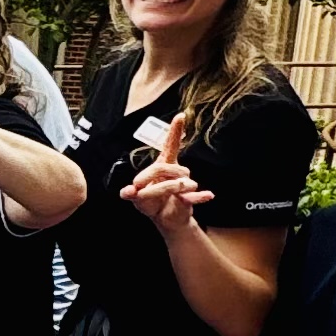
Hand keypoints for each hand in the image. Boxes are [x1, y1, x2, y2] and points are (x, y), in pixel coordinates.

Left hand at [122, 116, 214, 237]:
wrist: (164, 219)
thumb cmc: (152, 202)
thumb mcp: (136, 197)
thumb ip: (130, 193)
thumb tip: (127, 191)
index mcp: (163, 166)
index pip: (171, 145)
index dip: (175, 131)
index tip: (181, 116)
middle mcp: (176, 172)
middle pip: (167, 167)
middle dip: (150, 176)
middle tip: (136, 187)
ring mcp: (185, 184)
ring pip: (178, 182)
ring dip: (161, 189)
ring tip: (145, 197)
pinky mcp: (190, 199)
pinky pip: (196, 196)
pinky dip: (200, 196)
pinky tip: (208, 195)